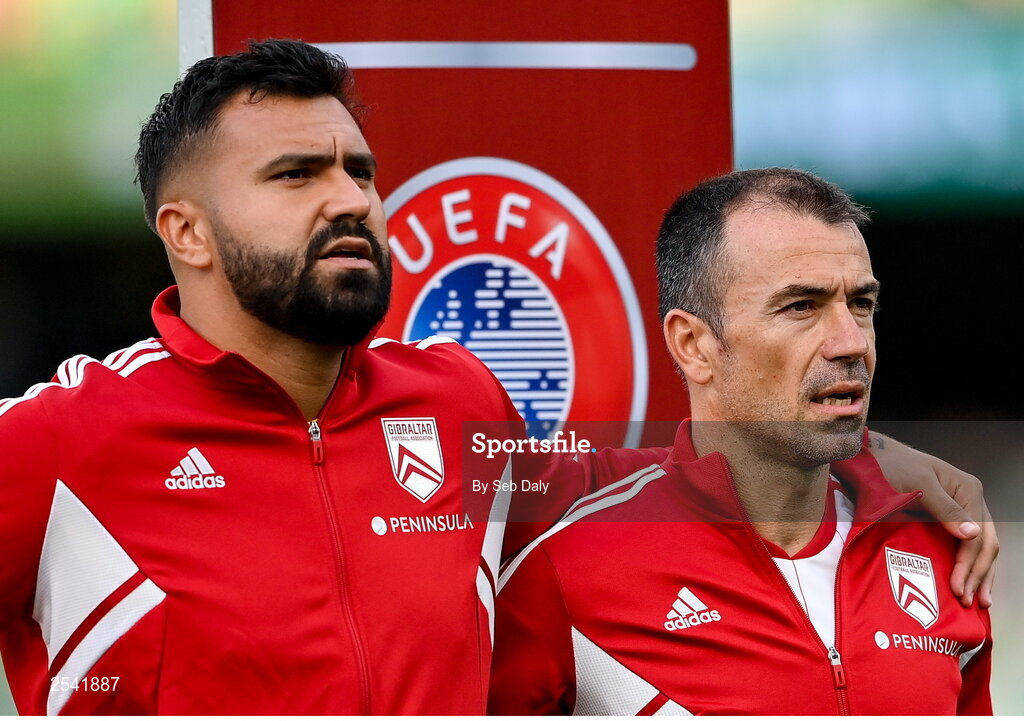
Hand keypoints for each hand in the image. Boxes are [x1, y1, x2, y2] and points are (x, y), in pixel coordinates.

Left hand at [868, 431, 997, 607]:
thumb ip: (945, 509)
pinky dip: (968, 564)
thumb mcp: (919, 484)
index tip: (957, 587)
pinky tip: (968, 582)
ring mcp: (960, 509)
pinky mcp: (946, 518)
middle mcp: (970, 500)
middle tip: (966, 599)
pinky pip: (964, 544)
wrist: (871, 457)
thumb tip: (973, 535)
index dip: (969, 564)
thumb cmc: (891, 465)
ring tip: (977, 601)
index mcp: (968, 490)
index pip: (978, 536)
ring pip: (980, 547)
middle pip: (984, 544)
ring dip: (979, 574)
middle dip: (977, 574)